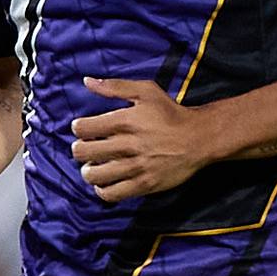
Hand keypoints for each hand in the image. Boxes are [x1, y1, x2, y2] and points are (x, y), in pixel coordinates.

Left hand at [71, 77, 217, 201]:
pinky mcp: (144, 184)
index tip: (82, 129)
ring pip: (94, 175)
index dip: (78, 128)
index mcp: (125, 121)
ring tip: (93, 167)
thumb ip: (114, 86)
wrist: (198, 138)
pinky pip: (112, 194)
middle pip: (83, 153)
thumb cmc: (171, 113)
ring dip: (88, 171)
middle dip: (79, 150)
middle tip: (85, 148)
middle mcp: (128, 145)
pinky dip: (102, 190)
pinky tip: (105, 183)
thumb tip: (87, 81)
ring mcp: (136, 167)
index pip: (83, 128)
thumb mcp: (145, 91)